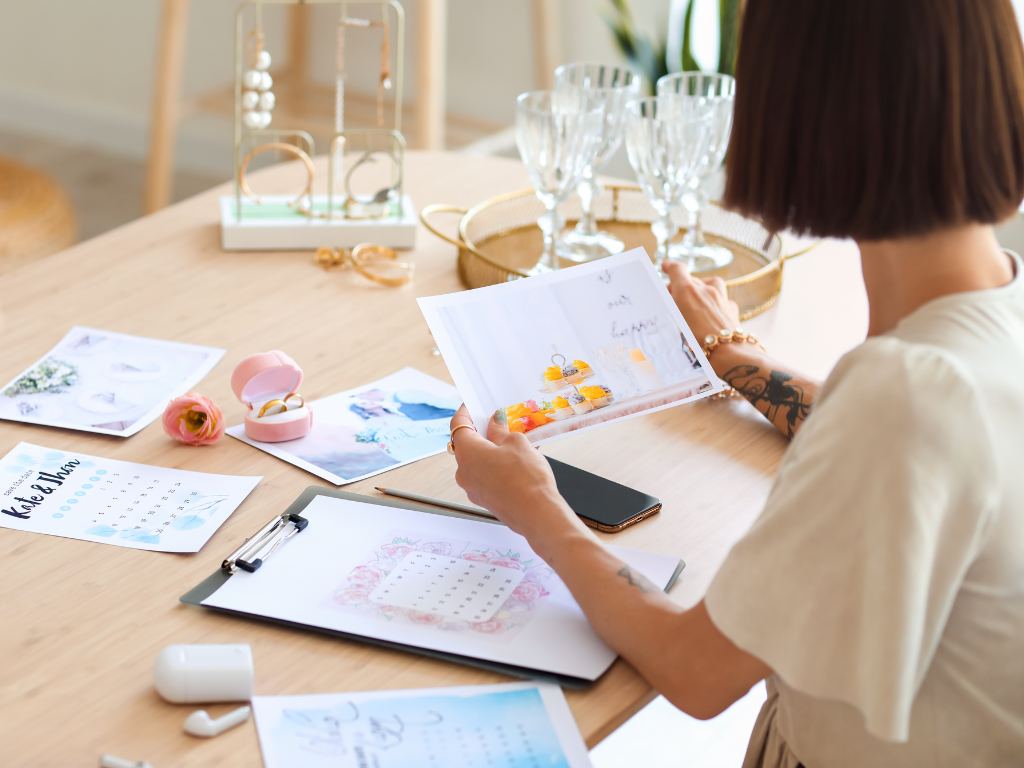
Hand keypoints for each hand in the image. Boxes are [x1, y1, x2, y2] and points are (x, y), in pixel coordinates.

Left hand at [449, 406, 586, 549]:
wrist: (537, 513)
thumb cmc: (526, 477)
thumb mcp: (516, 443)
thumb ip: (501, 431)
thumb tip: (494, 423)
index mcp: (467, 452)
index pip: (458, 425)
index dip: (466, 412)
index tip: (473, 405)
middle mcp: (463, 471)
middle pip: (466, 445)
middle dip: (481, 433)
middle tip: (498, 423)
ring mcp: (472, 488)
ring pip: (476, 462)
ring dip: (489, 451)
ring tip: (512, 444)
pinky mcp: (484, 500)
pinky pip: (484, 476)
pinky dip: (494, 467)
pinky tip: (514, 463)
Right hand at [662, 261, 741, 344]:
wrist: (728, 355)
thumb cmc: (696, 344)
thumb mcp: (672, 326)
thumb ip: (669, 310)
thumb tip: (668, 304)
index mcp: (687, 291)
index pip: (678, 270)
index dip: (671, 267)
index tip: (666, 266)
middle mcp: (706, 290)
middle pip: (692, 280)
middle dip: (681, 286)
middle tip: (672, 300)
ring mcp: (722, 299)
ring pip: (711, 285)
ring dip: (702, 289)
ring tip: (695, 302)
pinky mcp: (732, 311)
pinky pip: (724, 300)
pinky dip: (717, 303)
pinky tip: (713, 313)